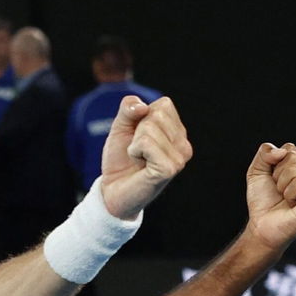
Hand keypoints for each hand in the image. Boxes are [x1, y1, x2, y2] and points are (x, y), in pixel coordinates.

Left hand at [98, 96, 192, 218]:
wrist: (111, 191)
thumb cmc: (120, 159)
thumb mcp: (120, 127)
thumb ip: (128, 109)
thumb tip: (143, 107)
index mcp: (177, 131)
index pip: (164, 105)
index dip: (141, 117)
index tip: (137, 137)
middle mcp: (183, 144)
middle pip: (156, 114)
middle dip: (137, 130)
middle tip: (137, 151)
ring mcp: (180, 157)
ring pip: (149, 128)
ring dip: (134, 143)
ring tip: (139, 159)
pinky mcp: (169, 168)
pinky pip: (146, 143)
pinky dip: (135, 151)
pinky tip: (140, 165)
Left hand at [244, 142, 295, 249]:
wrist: (262, 226)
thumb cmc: (262, 202)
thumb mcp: (256, 172)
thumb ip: (264, 154)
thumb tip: (282, 151)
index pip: (289, 149)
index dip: (273, 163)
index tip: (273, 180)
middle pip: (292, 157)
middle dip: (277, 174)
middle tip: (279, 191)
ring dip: (282, 185)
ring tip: (285, 197)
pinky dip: (290, 193)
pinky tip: (292, 203)